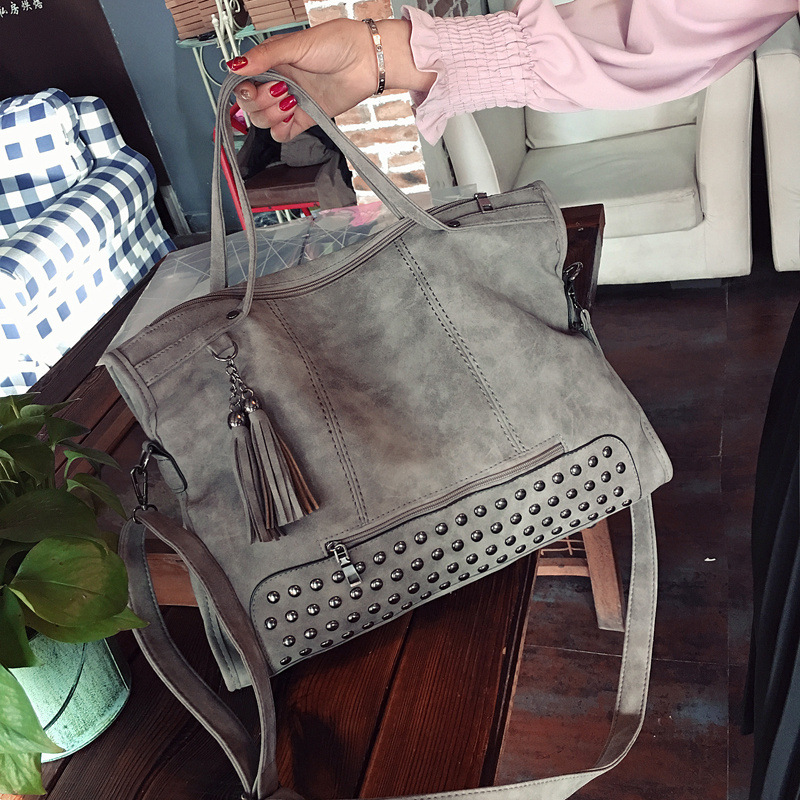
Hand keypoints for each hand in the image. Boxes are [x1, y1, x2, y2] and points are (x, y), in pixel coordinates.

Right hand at [229, 18, 433, 140]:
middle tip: (281, 90)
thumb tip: (235, 66)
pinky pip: (283, 135)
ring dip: (273, 115)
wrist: (365, 61)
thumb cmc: (336, 44)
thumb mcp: (295, 44)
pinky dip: (282, 131)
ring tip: (292, 99)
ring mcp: (291, 103)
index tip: (252, 87)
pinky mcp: (305, 118)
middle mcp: (278, 83)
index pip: (243, 84)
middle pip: (251, 107)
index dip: (243, 90)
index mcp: (271, 64)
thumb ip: (265, 56)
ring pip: (264, 122)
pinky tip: (292, 117)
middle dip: (260, 102)